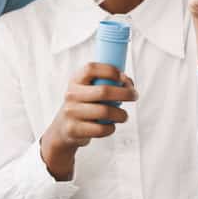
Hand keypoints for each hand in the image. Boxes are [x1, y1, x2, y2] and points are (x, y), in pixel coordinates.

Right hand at [40, 63, 136, 180]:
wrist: (63, 129)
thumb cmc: (84, 106)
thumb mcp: (89, 90)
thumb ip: (108, 83)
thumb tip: (128, 82)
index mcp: (76, 80)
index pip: (91, 68)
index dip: (110, 70)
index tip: (123, 77)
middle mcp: (71, 94)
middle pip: (104, 91)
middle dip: (125, 93)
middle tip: (134, 96)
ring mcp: (71, 112)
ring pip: (105, 112)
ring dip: (121, 114)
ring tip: (123, 116)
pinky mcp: (74, 129)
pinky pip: (101, 129)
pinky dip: (111, 128)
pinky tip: (110, 126)